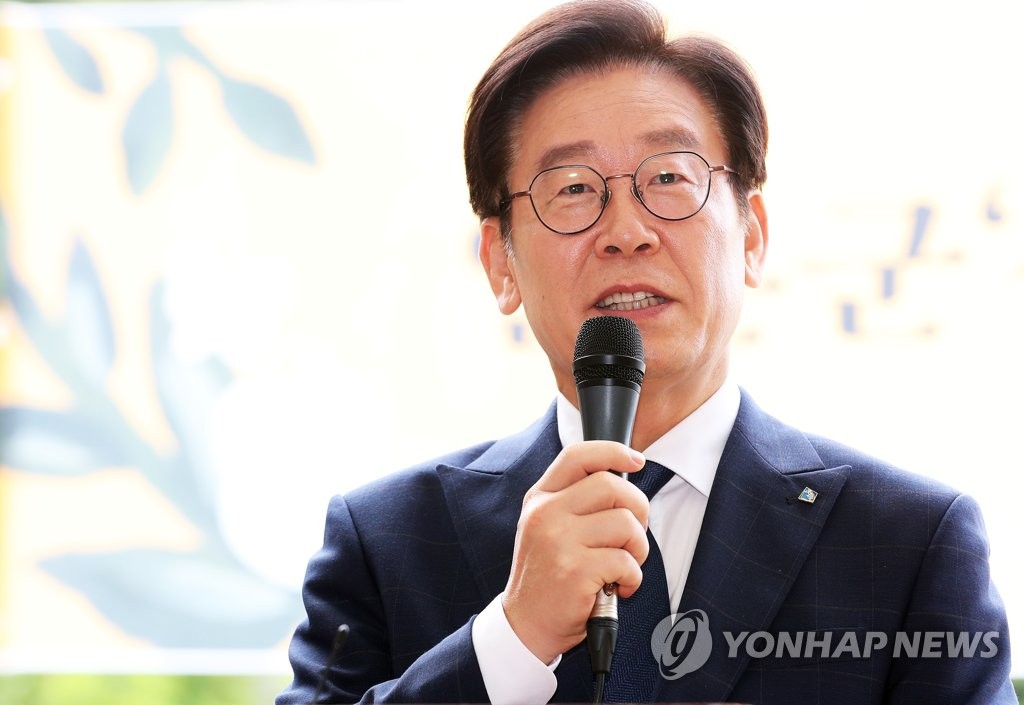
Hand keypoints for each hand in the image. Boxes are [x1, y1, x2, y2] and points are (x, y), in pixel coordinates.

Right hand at [501, 441, 649, 663]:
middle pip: (612, 486)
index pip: (578, 456)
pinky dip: (633, 577)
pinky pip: (626, 561)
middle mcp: (545, 513)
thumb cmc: (547, 576)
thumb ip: (576, 502)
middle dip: (638, 510)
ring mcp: (558, 540)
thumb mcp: (548, 528)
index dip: (613, 452)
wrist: (525, 624)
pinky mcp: (574, 570)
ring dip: (638, 549)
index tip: (637, 460)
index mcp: (540, 498)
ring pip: (626, 523)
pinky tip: (618, 587)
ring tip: (624, 566)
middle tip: (632, 537)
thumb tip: (624, 483)